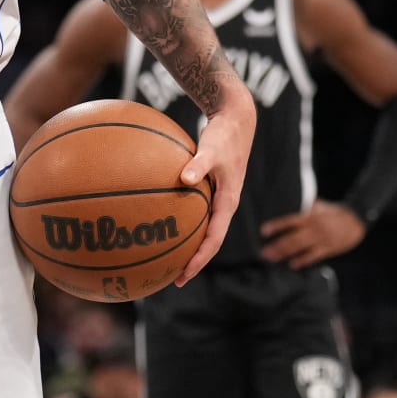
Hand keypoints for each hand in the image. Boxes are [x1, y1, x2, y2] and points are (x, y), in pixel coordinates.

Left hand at [173, 78, 255, 285]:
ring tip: (165, 257)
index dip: (199, 259)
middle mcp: (224, 204)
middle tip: (171, 277)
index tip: (183, 275)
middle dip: (192, 260)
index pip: (214, 239)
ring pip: (202, 228)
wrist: (236, 119)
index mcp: (228, 202)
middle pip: (209, 241)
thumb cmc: (224, 134)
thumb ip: (198, 164)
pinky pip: (194, 211)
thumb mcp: (212, 149)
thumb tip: (183, 178)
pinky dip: (181, 220)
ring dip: (187, 244)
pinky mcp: (210, 188)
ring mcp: (218, 197)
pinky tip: (160, 219)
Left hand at [260, 199, 365, 269]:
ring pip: (301, 248)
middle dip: (277, 245)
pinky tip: (293, 265)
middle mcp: (314, 227)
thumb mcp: (319, 206)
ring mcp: (322, 239)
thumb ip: (304, 207)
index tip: (264, 231)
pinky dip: (303, 260)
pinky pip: (314, 256)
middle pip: (293, 237)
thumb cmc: (333, 212)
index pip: (290, 220)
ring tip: (272, 258)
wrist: (357, 220)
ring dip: (285, 253)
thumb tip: (288, 207)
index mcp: (311, 215)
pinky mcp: (329, 249)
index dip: (277, 225)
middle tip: (264, 252)